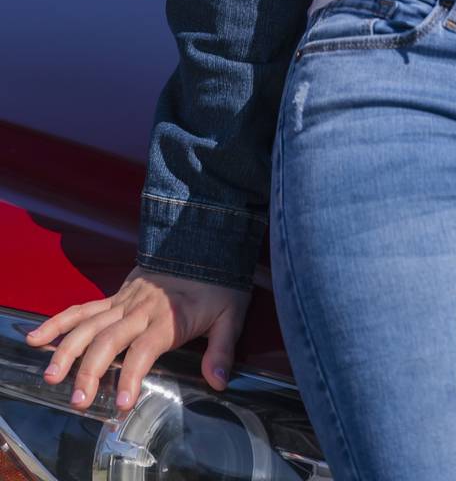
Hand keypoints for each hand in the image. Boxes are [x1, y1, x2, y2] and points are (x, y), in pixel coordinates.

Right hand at [23, 265, 250, 412]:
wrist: (205, 242)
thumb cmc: (218, 284)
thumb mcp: (231, 315)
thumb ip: (222, 348)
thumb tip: (218, 380)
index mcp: (168, 317)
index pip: (144, 349)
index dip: (131, 375)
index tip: (121, 401)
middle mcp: (140, 309)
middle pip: (108, 339)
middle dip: (90, 370)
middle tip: (79, 400)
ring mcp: (124, 301)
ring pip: (89, 324)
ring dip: (67, 350)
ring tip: (51, 376)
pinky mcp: (115, 296)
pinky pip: (82, 309)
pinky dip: (58, 322)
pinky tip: (37, 337)